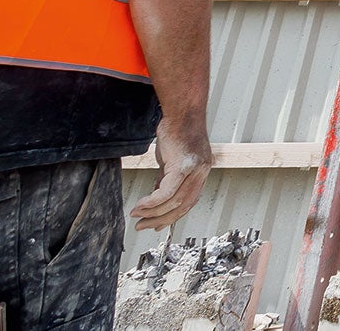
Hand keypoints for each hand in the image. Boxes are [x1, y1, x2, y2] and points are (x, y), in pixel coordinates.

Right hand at [130, 115, 212, 230]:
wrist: (181, 112)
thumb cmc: (175, 131)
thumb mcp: (171, 159)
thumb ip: (167, 178)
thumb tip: (157, 196)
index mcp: (201, 172)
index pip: (189, 201)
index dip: (173, 216)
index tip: (158, 225)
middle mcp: (201, 173)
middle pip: (183, 206)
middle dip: (162, 220)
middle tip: (144, 226)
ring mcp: (194, 171)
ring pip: (174, 202)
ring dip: (153, 213)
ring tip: (137, 216)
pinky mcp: (182, 166)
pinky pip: (165, 192)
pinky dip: (152, 202)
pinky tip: (140, 206)